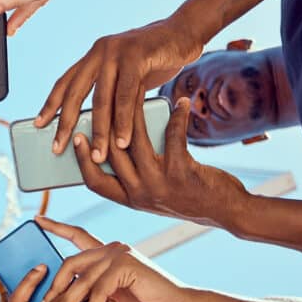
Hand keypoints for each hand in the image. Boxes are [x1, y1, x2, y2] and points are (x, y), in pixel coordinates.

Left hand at [34, 216, 188, 301]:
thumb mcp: (110, 297)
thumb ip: (91, 291)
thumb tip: (63, 299)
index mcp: (106, 252)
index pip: (77, 234)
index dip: (56, 227)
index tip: (38, 219)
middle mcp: (111, 248)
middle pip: (71, 263)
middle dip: (55, 288)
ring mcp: (119, 254)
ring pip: (82, 279)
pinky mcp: (127, 265)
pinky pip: (100, 290)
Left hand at [36, 17, 202, 161]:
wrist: (186, 33)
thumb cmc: (156, 59)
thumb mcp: (128, 76)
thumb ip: (112, 93)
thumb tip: (98, 127)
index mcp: (93, 56)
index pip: (65, 82)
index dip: (51, 104)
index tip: (38, 125)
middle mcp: (99, 52)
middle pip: (75, 92)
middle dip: (65, 123)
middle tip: (57, 147)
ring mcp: (116, 52)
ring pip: (101, 98)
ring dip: (99, 130)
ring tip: (98, 155)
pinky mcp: (136, 56)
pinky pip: (127, 95)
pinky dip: (124, 121)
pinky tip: (122, 140)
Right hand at [72, 95, 247, 226]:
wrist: (226, 211)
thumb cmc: (188, 195)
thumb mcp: (154, 192)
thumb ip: (135, 176)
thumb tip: (118, 143)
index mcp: (130, 199)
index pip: (94, 181)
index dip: (82, 159)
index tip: (75, 136)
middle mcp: (140, 194)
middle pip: (109, 156)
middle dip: (101, 125)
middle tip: (99, 101)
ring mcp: (160, 184)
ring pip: (136, 142)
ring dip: (135, 112)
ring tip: (136, 91)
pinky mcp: (182, 172)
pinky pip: (173, 137)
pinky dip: (177, 117)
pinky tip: (181, 103)